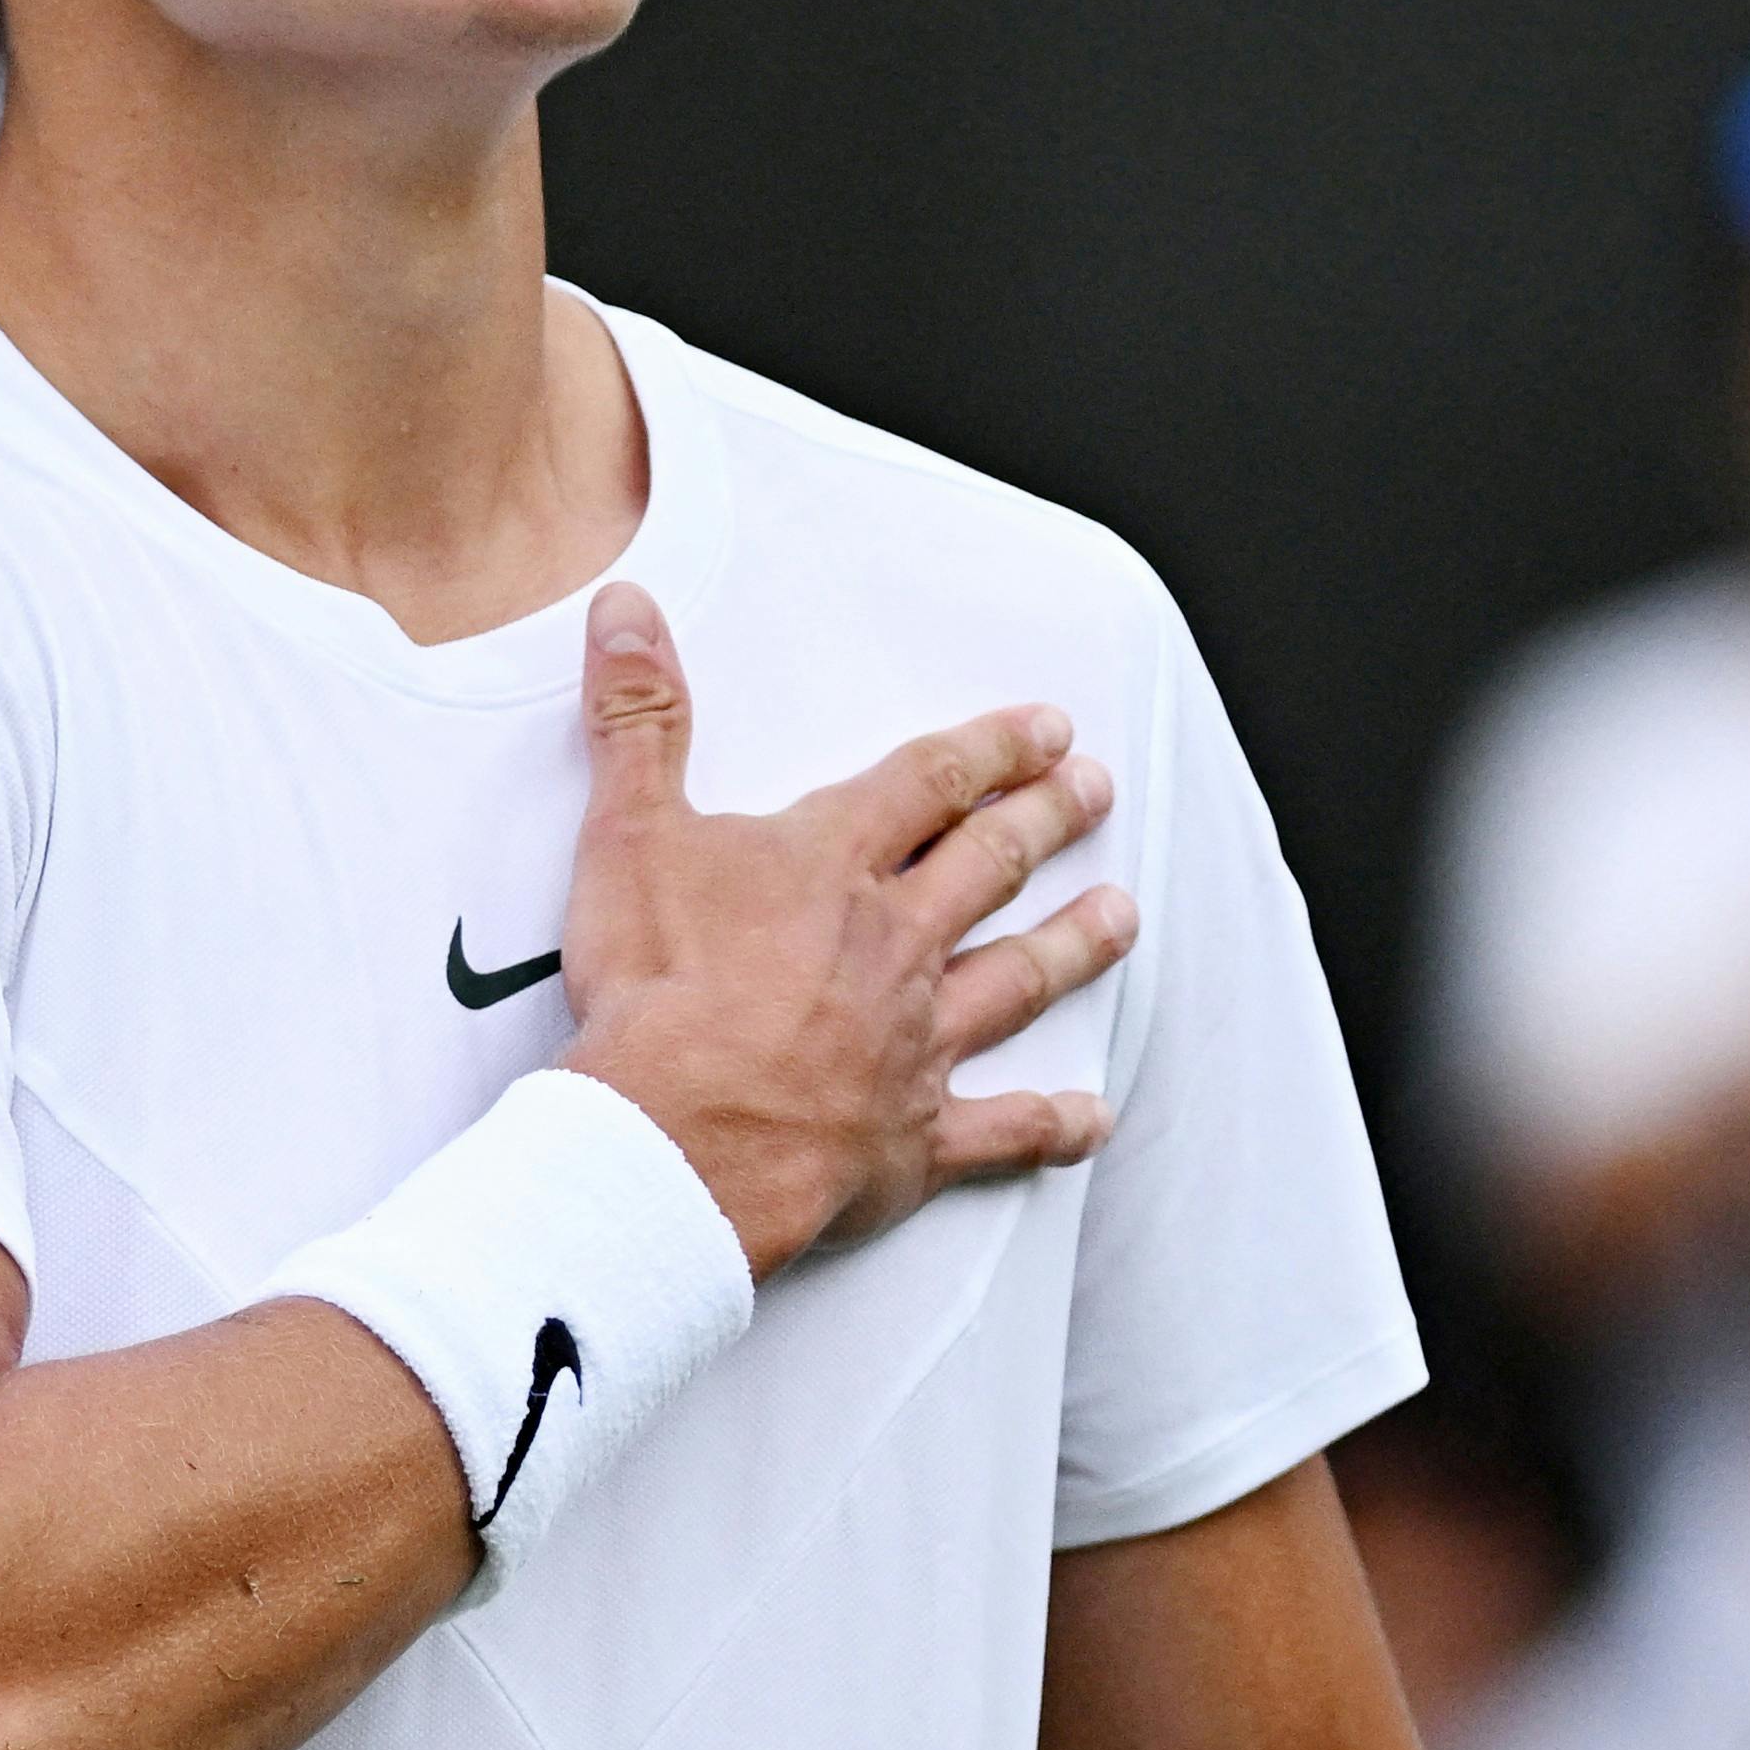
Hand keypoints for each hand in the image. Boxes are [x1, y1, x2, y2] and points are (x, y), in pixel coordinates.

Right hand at [556, 583, 1136, 1278]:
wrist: (675, 1138)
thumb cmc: (654, 990)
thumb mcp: (628, 831)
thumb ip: (638, 720)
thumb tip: (630, 611)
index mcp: (832, 866)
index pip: (928, 785)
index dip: (989, 750)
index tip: (1047, 727)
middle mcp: (892, 944)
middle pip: (987, 869)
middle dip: (1045, 821)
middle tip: (1096, 790)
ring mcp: (913, 1041)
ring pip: (1015, 981)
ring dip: (1072, 945)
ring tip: (1121, 915)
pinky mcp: (913, 1137)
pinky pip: (1002, 1131)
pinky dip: (1051, 1126)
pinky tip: (1092, 1118)